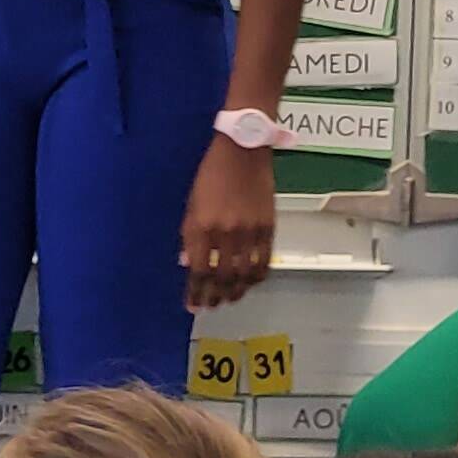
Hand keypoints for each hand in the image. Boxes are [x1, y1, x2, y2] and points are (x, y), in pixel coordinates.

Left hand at [180, 139, 276, 310]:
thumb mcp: (191, 204)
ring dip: (236, 292)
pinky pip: (264, 262)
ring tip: (229, 299)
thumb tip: (188, 264)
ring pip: (244, 275)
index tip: (193, 305)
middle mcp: (226, 233)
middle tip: (210, 306)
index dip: (195, 293)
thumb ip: (190, 236)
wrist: (243, 151)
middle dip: (214, 297)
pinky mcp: (268, 227)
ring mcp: (249, 232)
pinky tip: (249, 282)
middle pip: (222, 278)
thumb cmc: (211, 175)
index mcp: (202, 227)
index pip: (199, 272)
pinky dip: (256, 277)